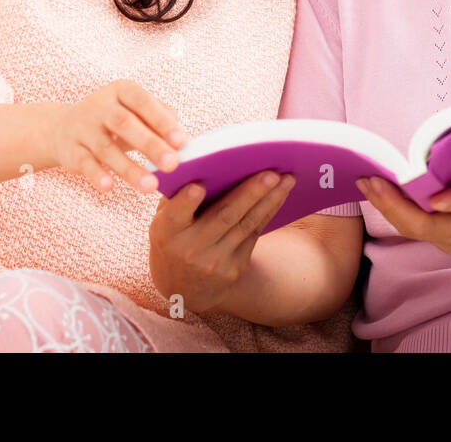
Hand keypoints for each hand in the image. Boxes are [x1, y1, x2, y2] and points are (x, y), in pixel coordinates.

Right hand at [47, 79, 186, 193]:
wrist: (64, 128)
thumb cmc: (114, 121)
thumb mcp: (136, 111)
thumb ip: (160, 118)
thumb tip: (180, 139)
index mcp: (122, 91)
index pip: (143, 101)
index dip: (162, 121)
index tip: (181, 142)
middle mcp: (100, 106)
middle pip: (125, 123)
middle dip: (150, 144)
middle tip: (172, 165)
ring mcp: (83, 128)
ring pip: (106, 148)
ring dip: (129, 168)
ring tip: (150, 186)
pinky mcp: (71, 151)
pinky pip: (84, 163)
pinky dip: (97, 175)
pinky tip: (109, 187)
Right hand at [148, 170, 295, 314]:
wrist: (183, 289)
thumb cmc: (173, 238)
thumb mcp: (164, 221)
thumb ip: (177, 197)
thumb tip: (205, 161)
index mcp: (166, 233)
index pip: (175, 217)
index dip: (184, 203)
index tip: (197, 186)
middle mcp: (190, 249)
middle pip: (223, 217)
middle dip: (249, 193)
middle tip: (270, 173)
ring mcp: (215, 261)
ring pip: (246, 224)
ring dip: (269, 200)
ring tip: (286, 179)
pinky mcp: (235, 267)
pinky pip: (255, 233)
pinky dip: (269, 210)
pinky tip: (280, 193)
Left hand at [356, 145, 450, 256]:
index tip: (435, 197)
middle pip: (428, 225)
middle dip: (397, 206)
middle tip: (373, 181)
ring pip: (413, 229)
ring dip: (386, 207)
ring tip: (364, 183)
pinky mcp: (444, 239)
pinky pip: (412, 228)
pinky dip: (391, 212)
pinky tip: (373, 192)